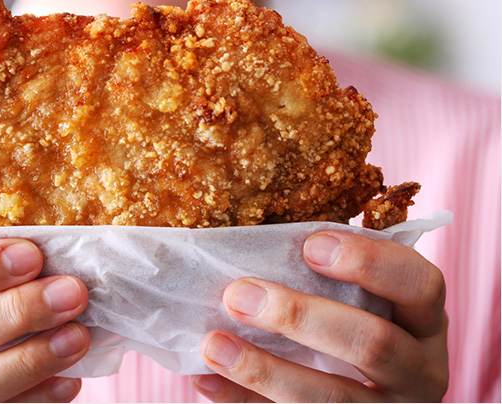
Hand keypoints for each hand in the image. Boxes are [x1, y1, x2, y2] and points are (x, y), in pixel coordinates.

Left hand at [193, 231, 447, 401]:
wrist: (365, 389)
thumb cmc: (347, 317)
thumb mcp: (357, 295)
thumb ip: (323, 270)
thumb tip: (244, 242)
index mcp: (424, 319)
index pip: (420, 284)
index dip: (370, 262)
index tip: (310, 246)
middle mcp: (420, 371)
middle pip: (373, 344)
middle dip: (301, 317)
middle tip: (238, 294)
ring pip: (332, 400)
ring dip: (265, 370)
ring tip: (213, 344)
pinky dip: (242, 401)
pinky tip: (205, 378)